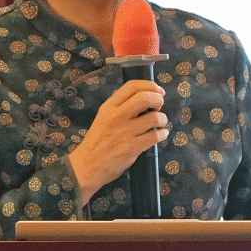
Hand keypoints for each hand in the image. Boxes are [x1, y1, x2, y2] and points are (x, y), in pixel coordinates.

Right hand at [67, 79, 168, 206]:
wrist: (87, 165)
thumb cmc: (97, 141)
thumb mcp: (103, 117)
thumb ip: (120, 107)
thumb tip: (145, 99)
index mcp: (109, 107)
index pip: (132, 86)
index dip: (150, 85)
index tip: (158, 91)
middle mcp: (117, 116)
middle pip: (145, 98)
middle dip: (159, 99)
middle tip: (159, 106)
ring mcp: (125, 132)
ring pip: (154, 117)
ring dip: (162, 119)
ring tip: (160, 123)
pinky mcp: (132, 147)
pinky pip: (155, 136)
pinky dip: (163, 134)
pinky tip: (161, 134)